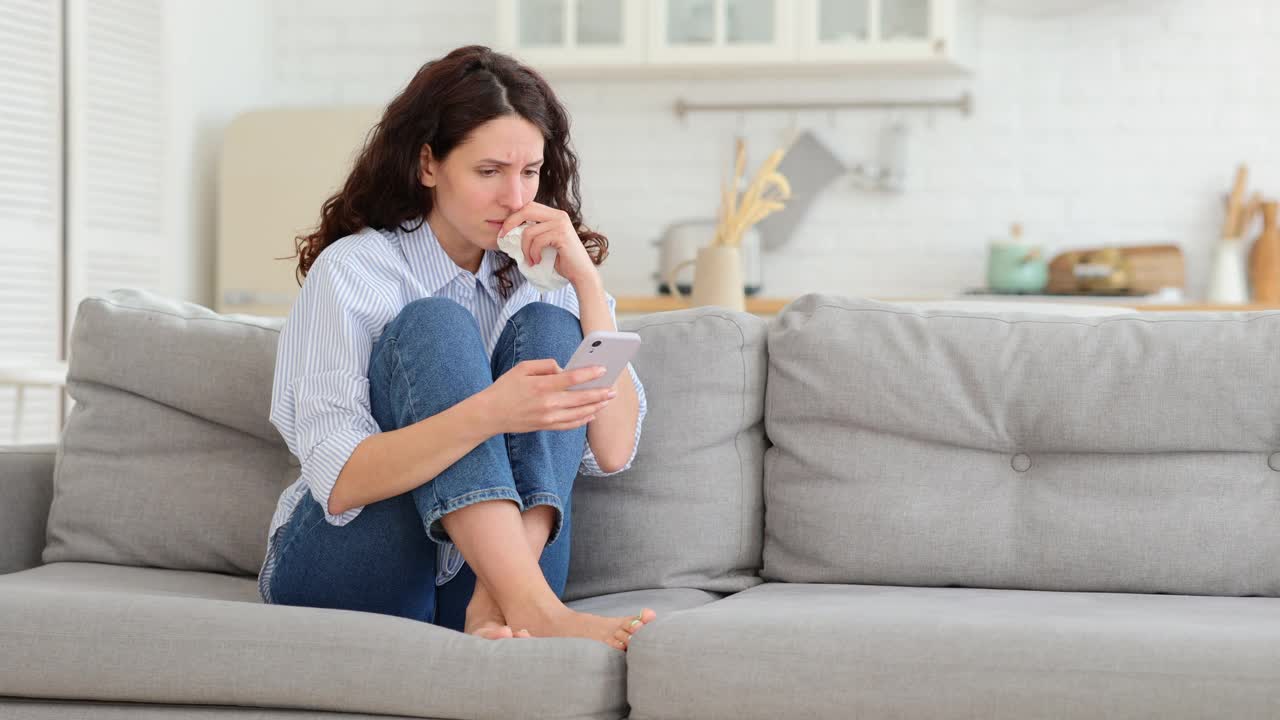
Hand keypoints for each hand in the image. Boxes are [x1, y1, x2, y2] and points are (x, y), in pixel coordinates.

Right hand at [480, 359, 616, 434]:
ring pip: (579, 413)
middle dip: (600, 393)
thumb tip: (563, 369)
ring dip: (596, 407)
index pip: (572, 378)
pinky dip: (584, 420)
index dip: (590, 373)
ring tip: (607, 400)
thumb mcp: (522, 367)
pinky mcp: (547, 426)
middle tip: (613, 389)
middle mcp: (548, 403)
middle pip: (581, 398)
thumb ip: (545, 365)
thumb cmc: (505, 388)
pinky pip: (571, 425)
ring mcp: (548, 417)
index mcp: (542, 385)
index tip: (602, 369)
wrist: (491, 414)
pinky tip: (592, 414)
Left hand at [496, 201, 598, 288]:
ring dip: (524, 249)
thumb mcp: (544, 243)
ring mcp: (561, 224)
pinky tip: (537, 261)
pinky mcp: (562, 235)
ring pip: (529, 231)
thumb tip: (507, 231)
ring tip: (530, 260)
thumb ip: (532, 233)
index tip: (503, 231)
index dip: (513, 217)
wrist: (580, 274)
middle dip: (510, 223)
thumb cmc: (561, 261)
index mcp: (554, 214)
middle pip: (526, 210)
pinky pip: (537, 241)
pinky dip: (533, 253)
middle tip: (503, 238)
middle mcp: (559, 215)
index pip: (528, 206)